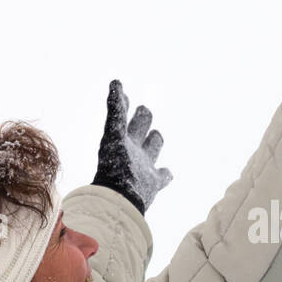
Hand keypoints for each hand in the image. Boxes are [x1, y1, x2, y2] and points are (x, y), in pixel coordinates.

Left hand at [91, 79, 172, 214]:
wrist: (120, 199)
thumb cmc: (115, 167)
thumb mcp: (114, 133)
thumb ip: (116, 109)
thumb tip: (115, 82)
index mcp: (120, 139)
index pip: (121, 116)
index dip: (121, 102)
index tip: (119, 89)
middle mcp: (131, 151)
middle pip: (140, 128)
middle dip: (142, 118)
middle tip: (143, 111)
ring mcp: (143, 167)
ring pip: (152, 148)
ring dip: (155, 141)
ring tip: (155, 136)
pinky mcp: (153, 183)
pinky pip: (163, 176)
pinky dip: (166, 174)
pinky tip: (167, 173)